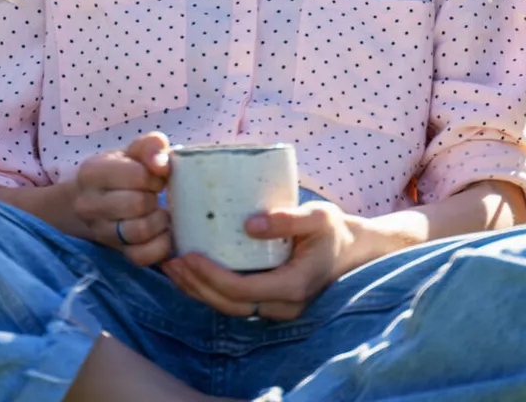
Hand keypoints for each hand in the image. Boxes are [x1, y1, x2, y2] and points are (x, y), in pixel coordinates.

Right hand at [68, 131, 173, 266]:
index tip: (157, 176)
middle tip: (157, 194)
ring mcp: (100, 231)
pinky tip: (163, 232)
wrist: (99, 198)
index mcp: (92, 172)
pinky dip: (161, 245)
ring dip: (160, 221)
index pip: (137, 175)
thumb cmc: (123, 170)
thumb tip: (161, 163)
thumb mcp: (133, 151)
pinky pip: (142, 257)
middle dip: (156, 198)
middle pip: (138, 204)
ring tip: (161, 212)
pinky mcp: (116, 252)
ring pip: (140, 232)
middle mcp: (88, 204)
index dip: (156, 176)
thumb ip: (150, 146)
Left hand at [162, 201, 362, 320]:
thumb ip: (288, 219)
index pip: (242, 290)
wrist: (353, 251)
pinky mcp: (270, 301)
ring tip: (173, 266)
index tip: (189, 255)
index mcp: (293, 287)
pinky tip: (193, 270)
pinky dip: (211, 289)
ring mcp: (277, 308)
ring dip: (198, 290)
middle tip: (172, 260)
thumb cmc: (335, 230)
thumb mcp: (318, 217)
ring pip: (229, 308)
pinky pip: (236, 301)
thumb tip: (250, 223)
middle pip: (229, 305)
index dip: (211, 276)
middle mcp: (284, 306)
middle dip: (196, 286)